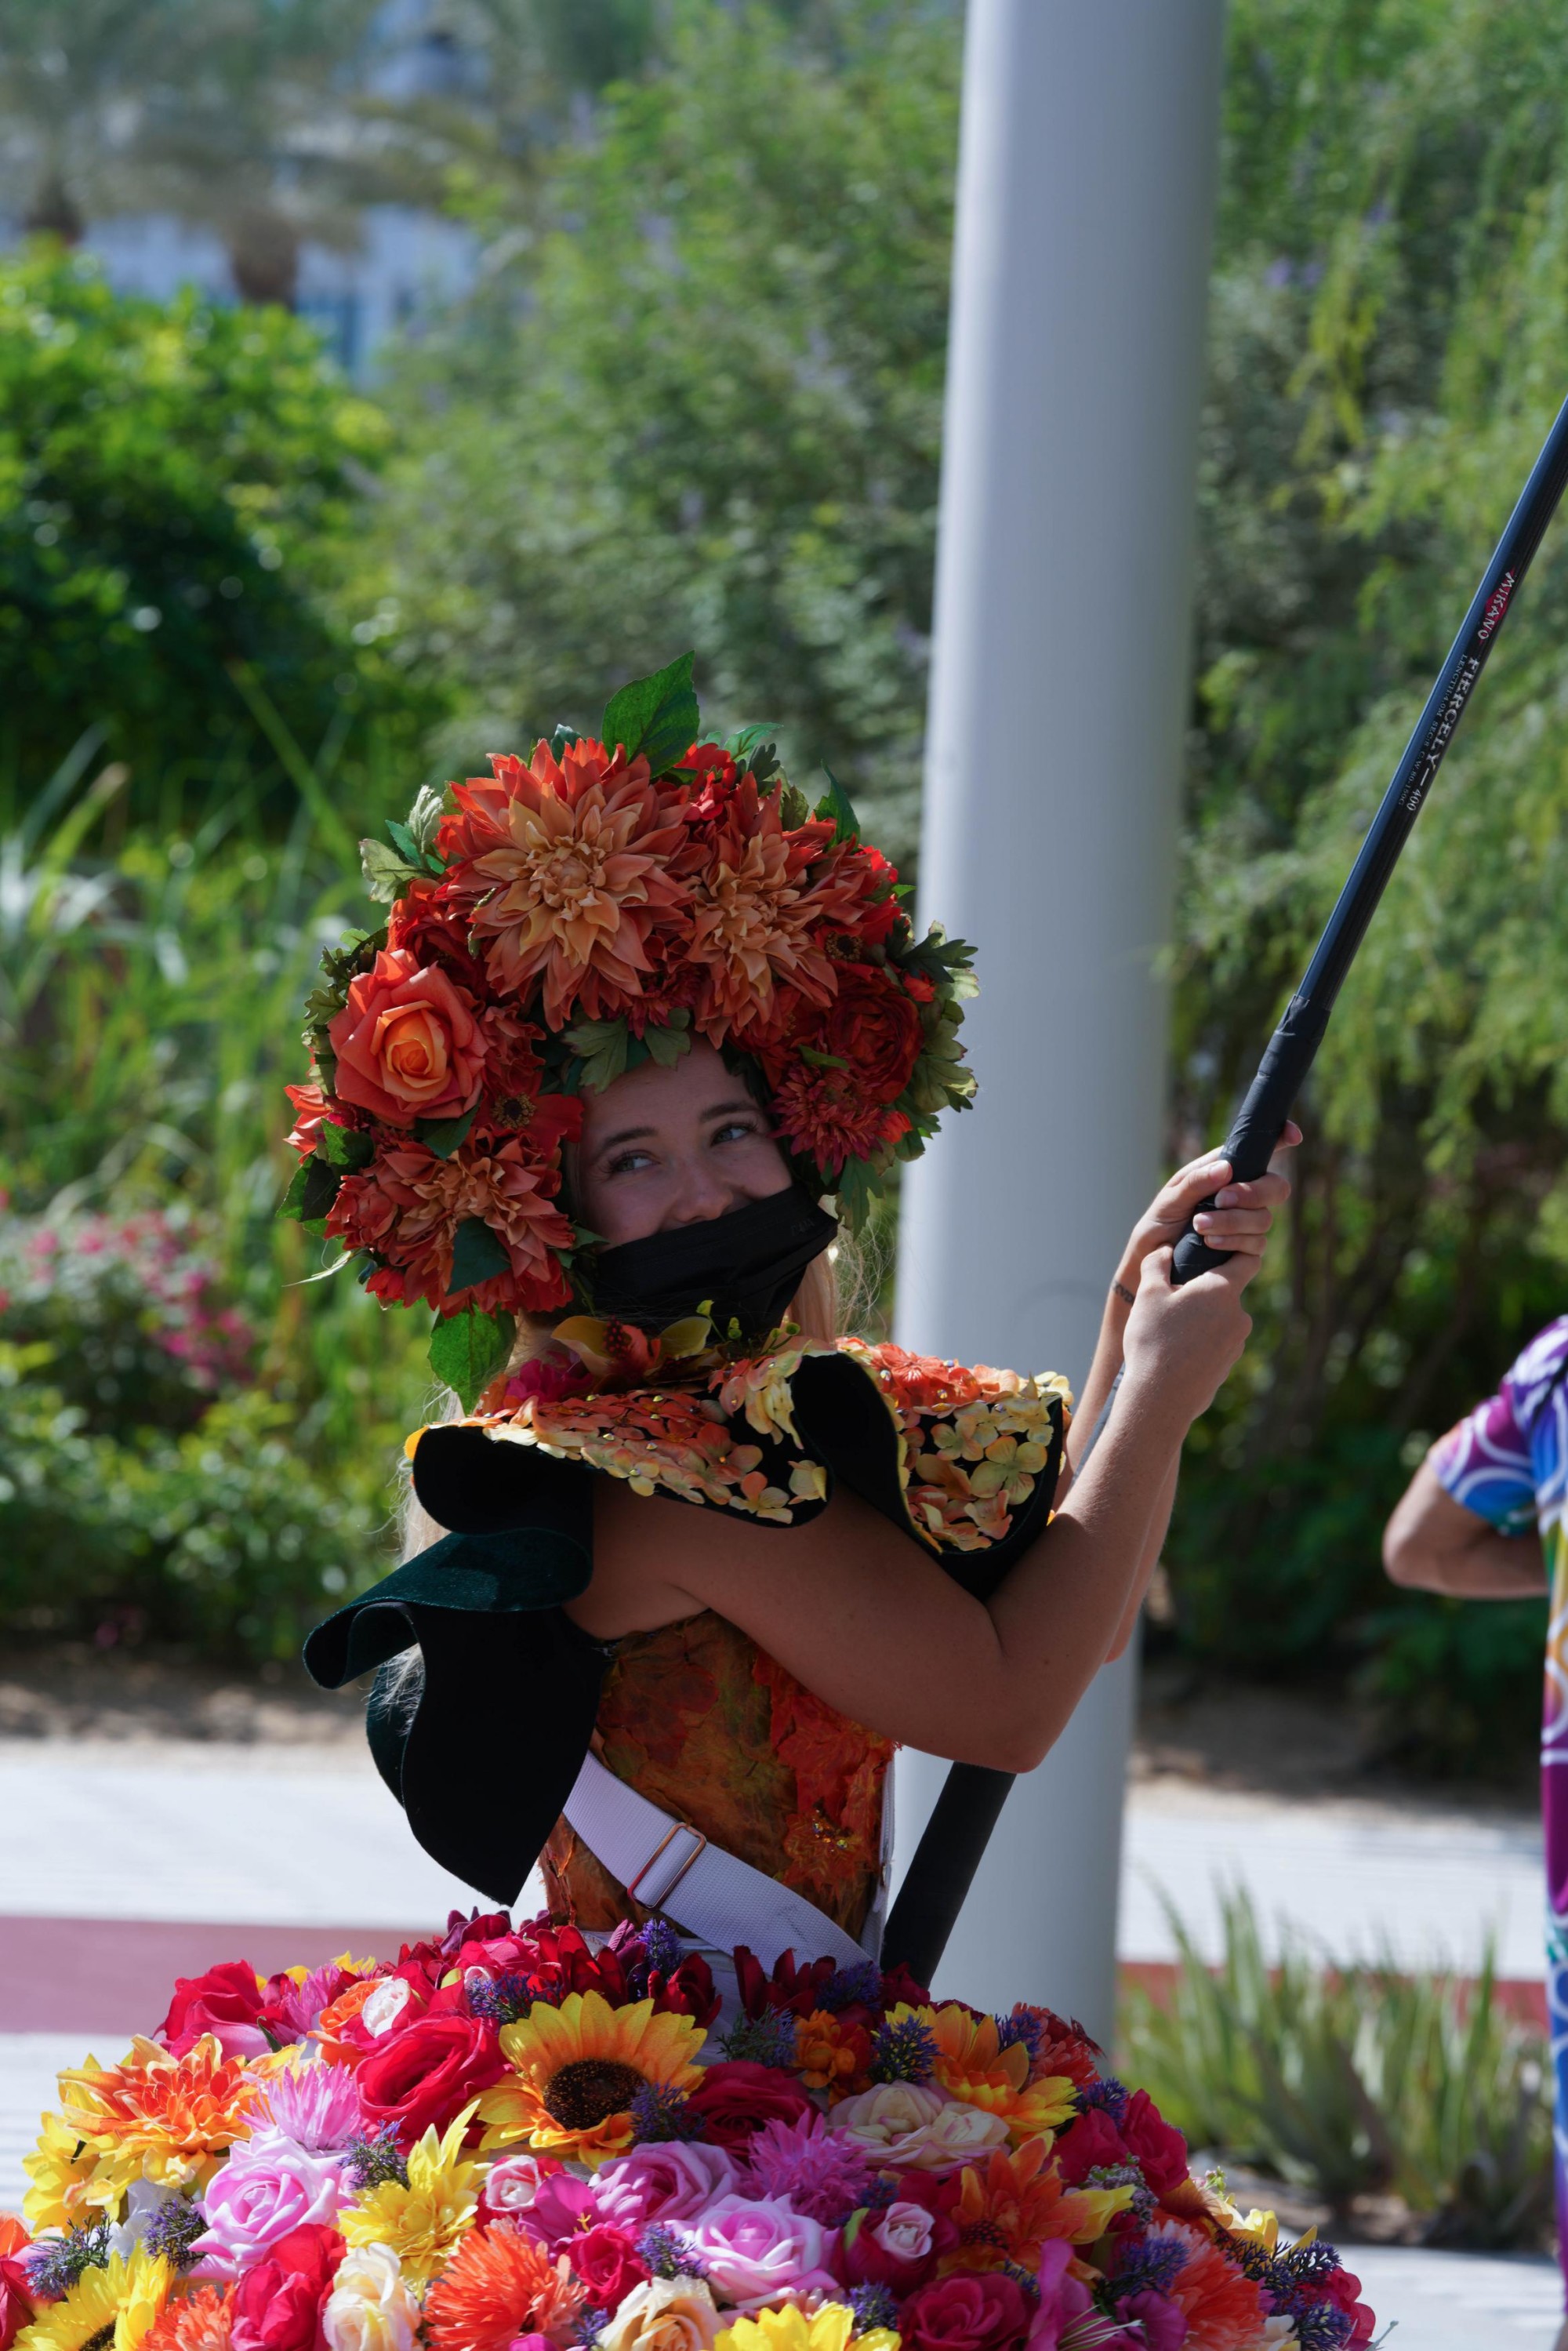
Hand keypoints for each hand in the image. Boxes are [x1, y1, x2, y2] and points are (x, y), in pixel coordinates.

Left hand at [1113, 1126, 1301, 1294]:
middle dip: (1251, 1193)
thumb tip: (1227, 1168)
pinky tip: (1210, 1243)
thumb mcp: (1171, 1197)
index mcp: (1226, 1172)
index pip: (1260, 1152)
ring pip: (1264, 1218)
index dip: (1281, 1139)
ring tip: (1199, 1225)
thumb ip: (1196, 1182)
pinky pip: (1256, 1244)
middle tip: (1221, 1199)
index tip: (1293, 1136)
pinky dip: (1233, 1242)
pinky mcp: (1246, 1249)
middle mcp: (1243, 1196)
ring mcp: (1247, 1223)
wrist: (1152, 1259)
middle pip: (1275, 1187)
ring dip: (1232, 1221)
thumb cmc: (1160, 1221)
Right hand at [1120, 1244, 1253, 1430]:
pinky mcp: (1228, 1366)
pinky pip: (1216, 1345)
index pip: (1247, 1260)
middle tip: (1173, 1300)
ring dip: (1202, 1320)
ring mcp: (1237, 1344)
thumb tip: (1165, 1250)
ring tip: (1170, 1332)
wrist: (1160, 1398)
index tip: (1217, 1251)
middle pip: (1227, 1292)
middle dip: (1204, 1292)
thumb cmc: (1153, 1341)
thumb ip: (1156, 1264)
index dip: (1235, 1251)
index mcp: (1222, 1290)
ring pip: (1220, 1321)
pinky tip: (1175, 1354)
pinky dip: (1201, 1344)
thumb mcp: (1148, 1294)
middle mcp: (1238, 1316)